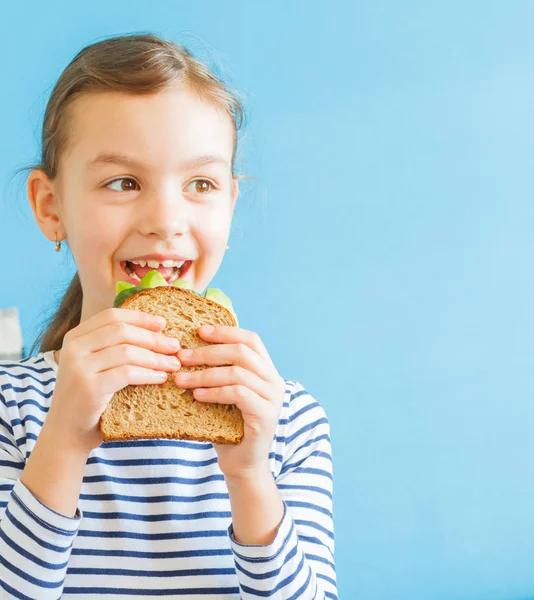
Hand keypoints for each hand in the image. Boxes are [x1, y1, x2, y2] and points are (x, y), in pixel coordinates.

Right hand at [46, 308, 181, 452]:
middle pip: (122, 331)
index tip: (163, 323)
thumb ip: (113, 346)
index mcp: (75, 337)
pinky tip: (161, 378)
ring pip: (127, 352)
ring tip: (173, 364)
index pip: (112, 316)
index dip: (140, 318)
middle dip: (153, 338)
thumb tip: (156, 329)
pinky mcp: (90, 387)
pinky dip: (148, 374)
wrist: (67, 433)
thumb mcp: (95, 364)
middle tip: (175, 346)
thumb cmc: (89, 397)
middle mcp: (74, 348)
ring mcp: (79, 367)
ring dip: (156, 358)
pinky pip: (127, 373)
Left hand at [175, 325, 285, 479]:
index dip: (226, 331)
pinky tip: (196, 395)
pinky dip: (214, 392)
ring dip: (205, 374)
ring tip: (181, 379)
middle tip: (181, 357)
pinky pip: (238, 394)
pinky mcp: (266, 416)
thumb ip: (217, 372)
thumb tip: (186, 349)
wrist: (242, 464)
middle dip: (208, 351)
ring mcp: (273, 398)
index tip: (199, 331)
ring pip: (237, 372)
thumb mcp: (223, 394)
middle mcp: (274, 380)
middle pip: (242, 352)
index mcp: (266, 370)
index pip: (250, 339)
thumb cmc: (227, 427)